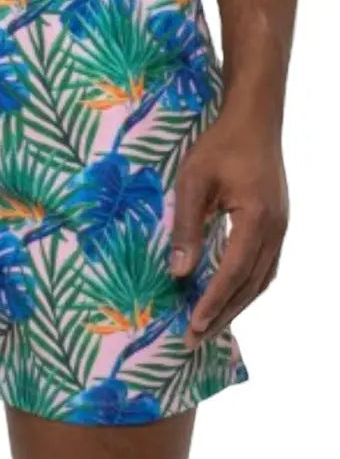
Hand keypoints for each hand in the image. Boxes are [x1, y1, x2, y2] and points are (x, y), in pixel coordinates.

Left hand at [170, 113, 288, 348]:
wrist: (254, 119)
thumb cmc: (219, 145)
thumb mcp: (193, 182)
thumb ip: (186, 228)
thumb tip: (178, 273)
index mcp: (257, 221)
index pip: (233, 273)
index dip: (213, 302)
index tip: (193, 326)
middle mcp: (276, 230)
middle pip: (251, 285)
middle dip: (223, 314)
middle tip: (197, 339)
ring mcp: (281, 227)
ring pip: (261, 279)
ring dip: (236, 304)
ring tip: (211, 325)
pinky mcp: (277, 222)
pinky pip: (265, 265)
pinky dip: (247, 286)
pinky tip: (231, 294)